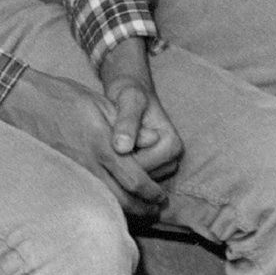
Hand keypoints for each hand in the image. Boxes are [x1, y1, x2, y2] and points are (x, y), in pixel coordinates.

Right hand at [0, 66, 170, 217]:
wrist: (24, 103)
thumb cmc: (65, 99)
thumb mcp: (102, 103)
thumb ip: (128, 125)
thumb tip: (153, 140)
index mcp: (103, 145)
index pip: (135, 180)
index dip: (152, 193)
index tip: (161, 197)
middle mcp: (88, 165)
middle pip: (122, 202)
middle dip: (143, 210)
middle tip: (155, 212)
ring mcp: (73, 175)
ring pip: (104, 205)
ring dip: (125, 214)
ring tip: (138, 213)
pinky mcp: (60, 178)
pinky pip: (86, 200)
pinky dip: (102, 207)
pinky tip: (110, 206)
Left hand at [98, 38, 182, 182]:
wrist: (131, 93)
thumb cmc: (130, 93)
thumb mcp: (129, 100)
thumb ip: (127, 121)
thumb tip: (122, 148)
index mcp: (172, 145)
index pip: (140, 168)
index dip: (118, 158)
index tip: (104, 140)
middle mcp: (173, 159)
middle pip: (138, 178)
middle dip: (119, 164)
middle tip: (102, 143)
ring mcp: (164, 167)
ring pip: (134, 180)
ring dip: (118, 166)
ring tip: (108, 145)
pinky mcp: (153, 169)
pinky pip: (132, 178)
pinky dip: (120, 167)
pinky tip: (110, 152)